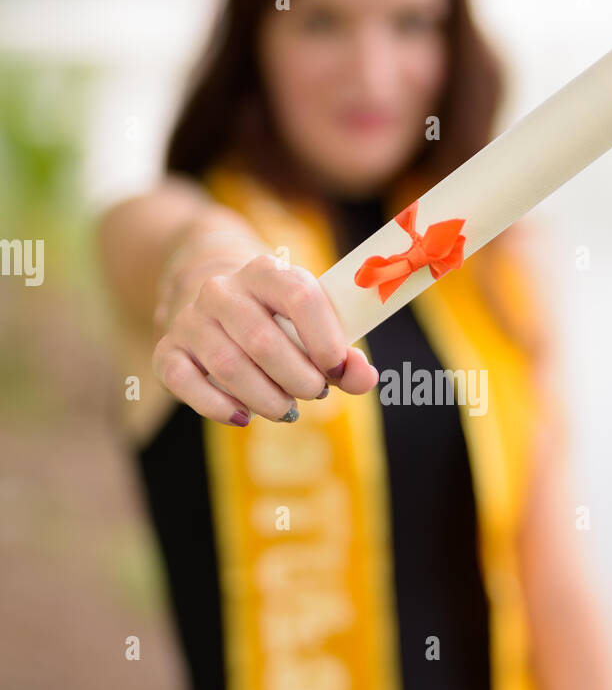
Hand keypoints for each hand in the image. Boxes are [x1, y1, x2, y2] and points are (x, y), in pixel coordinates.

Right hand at [153, 251, 378, 424]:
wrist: (213, 298)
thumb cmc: (278, 320)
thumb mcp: (314, 324)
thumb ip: (343, 355)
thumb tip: (364, 378)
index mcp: (267, 272)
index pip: (299, 296)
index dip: (324, 339)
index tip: (337, 369)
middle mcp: (222, 290)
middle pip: (263, 341)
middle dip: (297, 379)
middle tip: (315, 394)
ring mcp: (191, 319)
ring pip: (229, 367)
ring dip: (266, 399)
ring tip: (287, 410)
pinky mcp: (168, 350)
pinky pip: (186, 383)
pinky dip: (219, 408)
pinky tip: (244, 417)